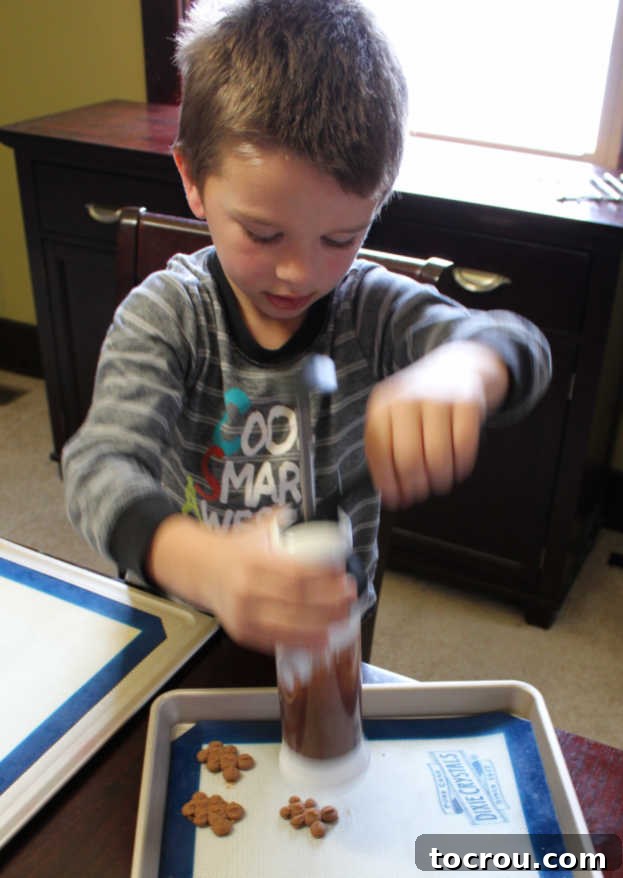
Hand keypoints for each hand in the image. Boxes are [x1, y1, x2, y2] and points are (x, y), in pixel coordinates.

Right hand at [146, 509, 355, 653]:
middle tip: (351, 598)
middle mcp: (247, 589)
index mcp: (253, 560)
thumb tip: (313, 516)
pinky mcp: (241, 632)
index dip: (322, 578)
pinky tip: (321, 640)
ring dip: (321, 625)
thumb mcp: (256, 530)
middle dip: (329, 603)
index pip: (294, 572)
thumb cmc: (234, 549)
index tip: (343, 576)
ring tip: (344, 620)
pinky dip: (301, 642)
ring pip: (288, 624)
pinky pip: (275, 640)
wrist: (197, 568)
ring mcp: (243, 613)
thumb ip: (283, 522)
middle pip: (296, 600)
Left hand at [364, 341, 508, 508]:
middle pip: (407, 457)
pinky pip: (464, 447)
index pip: (379, 451)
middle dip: (415, 485)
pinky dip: (461, 466)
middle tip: (421, 494)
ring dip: (439, 480)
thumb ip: (387, 451)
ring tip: (439, 483)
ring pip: (437, 457)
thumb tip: (391, 495)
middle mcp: (407, 399)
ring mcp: (438, 398)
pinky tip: (457, 469)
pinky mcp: (467, 402)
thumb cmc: (421, 403)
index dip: (388, 481)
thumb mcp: (394, 416)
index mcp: (382, 404)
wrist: (458, 366)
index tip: (396, 499)